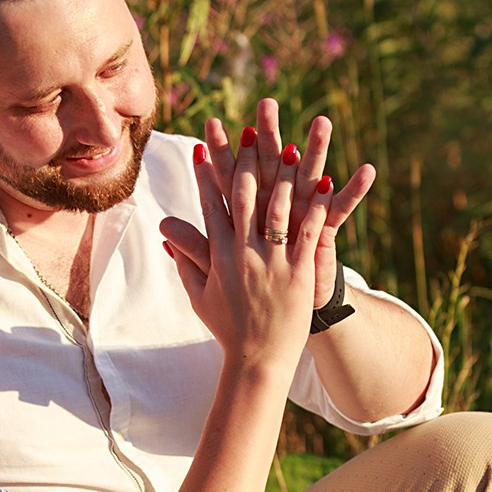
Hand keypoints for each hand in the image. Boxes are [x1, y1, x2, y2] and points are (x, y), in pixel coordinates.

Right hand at [160, 139, 328, 370]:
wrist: (257, 360)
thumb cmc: (228, 329)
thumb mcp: (200, 295)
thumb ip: (186, 260)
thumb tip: (166, 232)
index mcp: (219, 256)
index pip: (211, 206)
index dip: (207, 174)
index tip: (202, 146)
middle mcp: (243, 253)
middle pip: (243, 197)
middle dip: (245, 161)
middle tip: (248, 131)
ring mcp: (272, 261)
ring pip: (278, 209)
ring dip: (284, 176)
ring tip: (290, 148)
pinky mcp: (298, 272)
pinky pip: (308, 232)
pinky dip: (316, 207)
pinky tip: (325, 183)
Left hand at [205, 101, 375, 309]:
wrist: (284, 317)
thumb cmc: (253, 292)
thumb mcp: (221, 268)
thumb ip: (196, 246)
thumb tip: (162, 228)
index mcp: (249, 215)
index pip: (231, 178)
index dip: (221, 154)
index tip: (208, 126)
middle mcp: (275, 207)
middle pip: (271, 165)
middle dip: (269, 135)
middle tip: (267, 103)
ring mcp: (301, 215)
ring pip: (309, 177)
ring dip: (317, 150)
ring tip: (323, 121)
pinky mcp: (323, 232)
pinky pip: (341, 209)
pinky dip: (354, 192)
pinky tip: (367, 171)